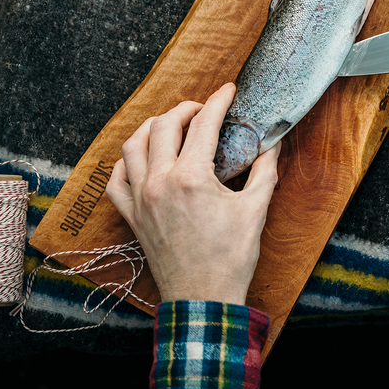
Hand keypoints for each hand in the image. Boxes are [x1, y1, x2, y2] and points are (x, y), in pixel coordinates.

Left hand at [105, 83, 279, 304]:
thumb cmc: (231, 258)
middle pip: (164, 125)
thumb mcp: (256, 209)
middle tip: (204, 109)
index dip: (218, 101)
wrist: (203, 297)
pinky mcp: (132, 215)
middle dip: (186, 108)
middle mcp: (159, 182)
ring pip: (133, 145)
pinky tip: (143, 158)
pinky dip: (126, 161)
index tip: (229, 91)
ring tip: (172, 124)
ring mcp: (140, 198)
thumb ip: (265, 170)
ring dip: (153, 127)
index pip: (204, 124)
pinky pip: (116, 179)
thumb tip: (272, 145)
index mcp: (191, 178)